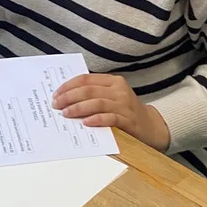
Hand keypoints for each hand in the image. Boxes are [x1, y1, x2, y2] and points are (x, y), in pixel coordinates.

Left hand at [52, 74, 169, 150]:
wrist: (151, 127)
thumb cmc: (126, 112)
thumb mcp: (113, 98)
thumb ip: (95, 95)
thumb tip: (66, 97)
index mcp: (114, 81)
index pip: (86, 79)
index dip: (68, 86)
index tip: (55, 94)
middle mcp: (120, 91)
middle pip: (89, 90)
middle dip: (69, 97)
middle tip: (56, 105)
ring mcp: (125, 105)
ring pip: (97, 103)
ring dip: (78, 108)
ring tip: (66, 113)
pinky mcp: (128, 121)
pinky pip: (110, 118)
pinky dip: (96, 119)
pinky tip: (85, 123)